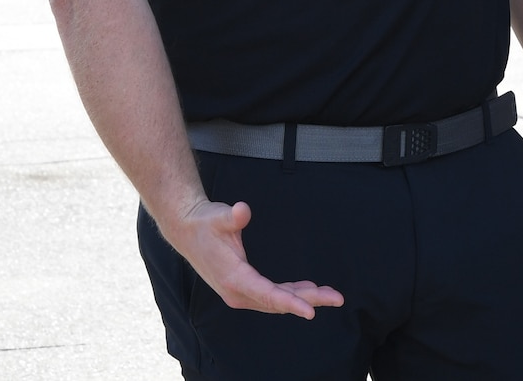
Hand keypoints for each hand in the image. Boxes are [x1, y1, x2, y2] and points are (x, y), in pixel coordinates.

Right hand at [161, 198, 343, 317]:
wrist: (186, 230)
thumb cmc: (204, 223)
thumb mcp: (218, 216)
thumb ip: (233, 216)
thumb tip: (243, 210)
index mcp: (234, 278)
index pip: (268, 294)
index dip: (291, 303)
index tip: (311, 312)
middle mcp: (238, 292)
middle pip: (278, 301)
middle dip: (309, 300)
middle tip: (336, 298)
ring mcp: (241, 292)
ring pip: (277, 300)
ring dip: (303, 298)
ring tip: (329, 295)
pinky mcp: (243, 287)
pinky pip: (272, 294)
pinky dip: (290, 293)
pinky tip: (307, 289)